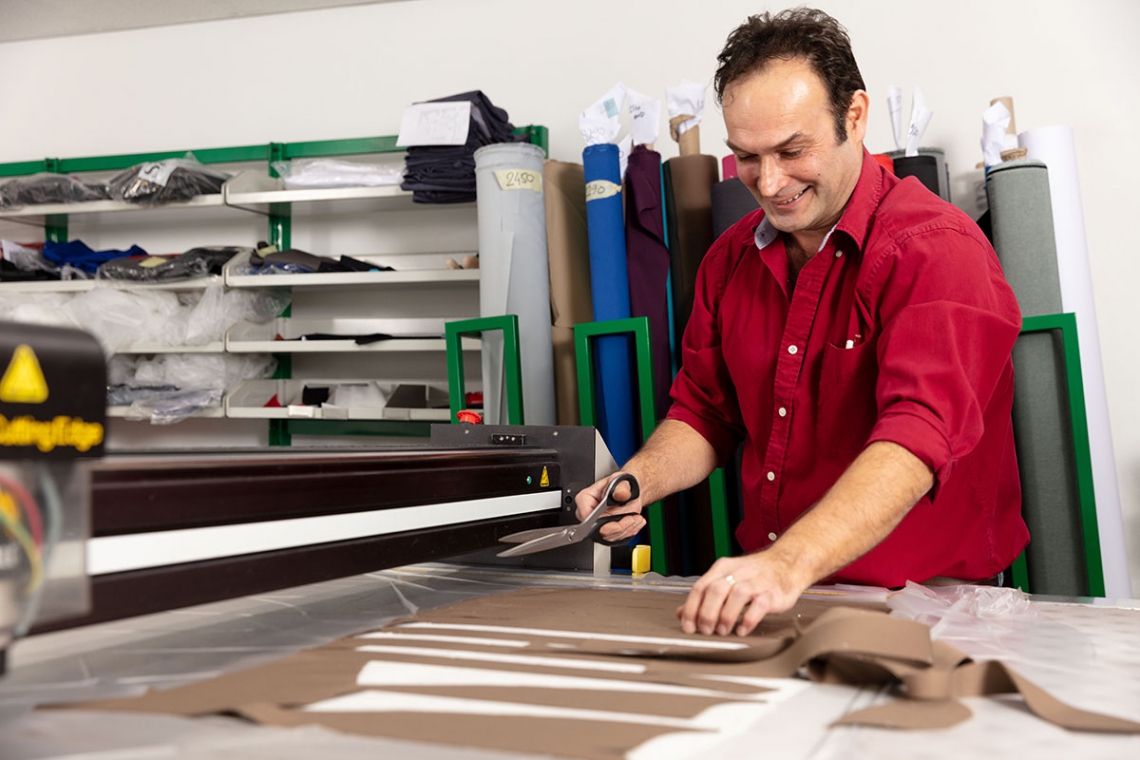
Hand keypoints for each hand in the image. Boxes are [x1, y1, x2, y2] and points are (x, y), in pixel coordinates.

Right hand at [574, 472, 645, 542]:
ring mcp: (596, 524)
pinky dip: (629, 531)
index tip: (618, 523)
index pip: (587, 518)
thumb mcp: (622, 481)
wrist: (629, 490)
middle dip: (619, 527)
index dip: (602, 523)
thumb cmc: (621, 484)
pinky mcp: (606, 531)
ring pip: (609, 537)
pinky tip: (635, 521)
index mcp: (586, 499)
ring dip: (627, 529)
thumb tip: (620, 494)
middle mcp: (589, 513)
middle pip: (599, 530)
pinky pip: (616, 538)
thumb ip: (621, 488)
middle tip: (632, 519)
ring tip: (636, 518)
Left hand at [677, 553, 806, 635]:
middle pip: (715, 590)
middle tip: (705, 630)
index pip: (700, 586)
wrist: (788, 564)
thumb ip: (705, 594)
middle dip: (707, 613)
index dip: (691, 608)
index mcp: (723, 567)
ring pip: (737, 595)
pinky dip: (748, 619)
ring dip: (726, 616)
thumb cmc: (755, 575)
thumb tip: (681, 612)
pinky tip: (742, 629)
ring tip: (723, 631)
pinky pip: (759, 605)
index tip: (688, 626)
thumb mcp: (727, 578)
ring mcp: (757, 581)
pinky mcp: (772, 593)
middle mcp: (739, 572)